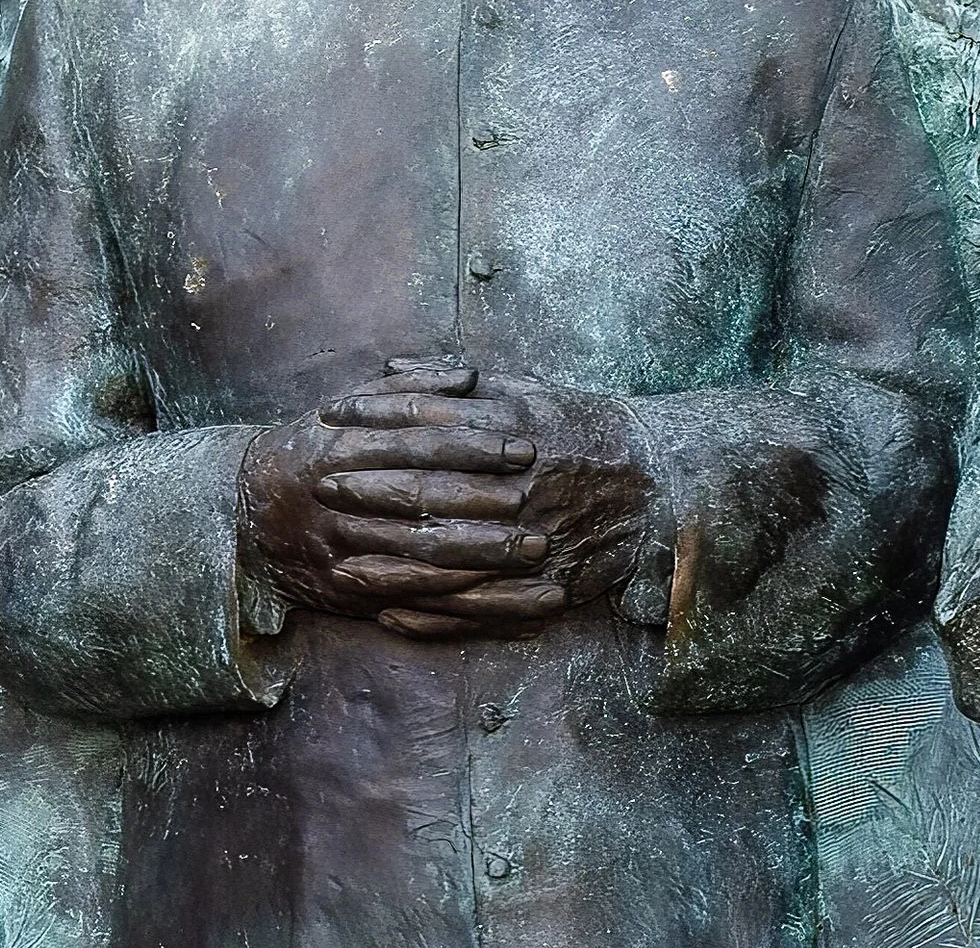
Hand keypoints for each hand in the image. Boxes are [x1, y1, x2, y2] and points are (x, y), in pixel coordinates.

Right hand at [240, 362, 561, 638]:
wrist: (240, 513)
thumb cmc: (312, 447)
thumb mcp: (349, 405)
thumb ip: (411, 387)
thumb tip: (470, 377)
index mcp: (343, 442)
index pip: (419, 440)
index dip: (475, 444)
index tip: (524, 448)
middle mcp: (340, 494)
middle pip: (421, 497)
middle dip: (483, 502)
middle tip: (536, 503)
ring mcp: (339, 544)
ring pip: (416, 551)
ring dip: (479, 555)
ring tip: (533, 553)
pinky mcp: (342, 585)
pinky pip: (401, 592)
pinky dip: (448, 593)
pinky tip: (494, 592)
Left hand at [321, 370, 660, 637]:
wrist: (657, 482)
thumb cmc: (584, 431)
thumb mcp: (529, 391)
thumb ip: (458, 383)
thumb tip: (390, 365)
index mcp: (514, 429)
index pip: (426, 420)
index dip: (373, 417)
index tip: (330, 419)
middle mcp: (517, 484)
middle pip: (428, 488)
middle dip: (368, 488)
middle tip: (322, 487)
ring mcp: (531, 537)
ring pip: (446, 556)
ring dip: (388, 561)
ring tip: (338, 563)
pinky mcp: (543, 583)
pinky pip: (479, 606)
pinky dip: (432, 613)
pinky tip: (391, 615)